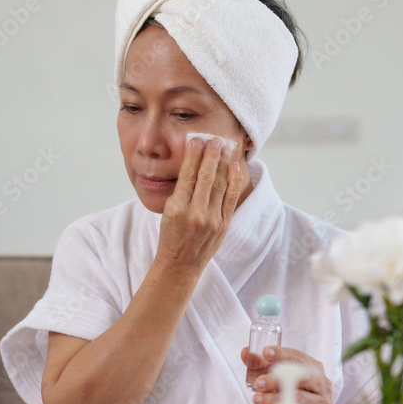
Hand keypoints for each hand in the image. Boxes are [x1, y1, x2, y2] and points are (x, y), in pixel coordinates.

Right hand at [155, 137, 245, 275]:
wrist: (180, 265)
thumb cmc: (171, 236)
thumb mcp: (167, 213)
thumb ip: (180, 192)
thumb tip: (192, 166)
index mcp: (176, 209)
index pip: (187, 176)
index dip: (193, 156)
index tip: (196, 140)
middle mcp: (195, 213)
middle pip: (206, 177)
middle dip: (211, 155)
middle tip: (214, 138)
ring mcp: (211, 220)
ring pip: (220, 184)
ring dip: (223, 163)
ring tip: (225, 147)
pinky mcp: (223, 225)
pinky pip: (231, 198)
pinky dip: (234, 181)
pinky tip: (235, 167)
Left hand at [239, 345, 337, 403]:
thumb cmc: (298, 393)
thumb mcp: (281, 377)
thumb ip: (262, 364)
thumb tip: (245, 353)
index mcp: (312, 368)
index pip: (298, 357)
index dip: (282, 354)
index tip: (266, 352)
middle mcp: (320, 384)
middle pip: (300, 378)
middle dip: (277, 379)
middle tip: (259, 383)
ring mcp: (321, 403)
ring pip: (299, 399)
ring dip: (274, 399)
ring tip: (257, 399)